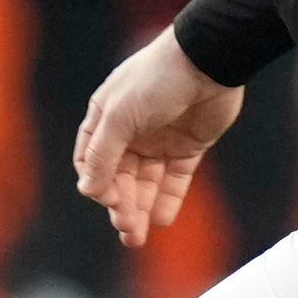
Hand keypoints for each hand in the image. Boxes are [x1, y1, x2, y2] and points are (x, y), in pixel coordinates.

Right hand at [72, 27, 244, 252]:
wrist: (209, 59)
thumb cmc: (157, 79)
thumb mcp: (120, 116)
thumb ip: (102, 155)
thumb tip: (87, 191)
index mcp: (107, 118)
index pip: (92, 161)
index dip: (97, 184)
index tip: (110, 200)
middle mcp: (131, 131)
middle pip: (119, 178)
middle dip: (121, 206)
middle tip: (127, 231)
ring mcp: (160, 140)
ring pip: (145, 183)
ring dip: (140, 209)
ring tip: (137, 237)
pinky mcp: (188, 146)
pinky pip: (174, 180)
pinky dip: (167, 200)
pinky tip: (162, 219)